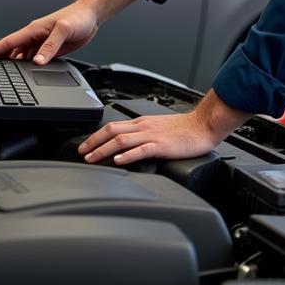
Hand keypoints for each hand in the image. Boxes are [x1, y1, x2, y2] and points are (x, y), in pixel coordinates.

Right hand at [0, 3, 98, 64]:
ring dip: (12, 65)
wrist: (91, 15)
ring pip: (22, 56)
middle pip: (11, 50)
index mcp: (34, 30)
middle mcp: (35, 36)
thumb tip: (38, 61)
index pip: (8, 42)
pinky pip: (34, 59)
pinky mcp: (50, 48)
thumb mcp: (64, 30)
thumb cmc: (78, 17)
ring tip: (1, 75)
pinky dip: (27, 66)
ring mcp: (42, 43)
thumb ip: (50, 45)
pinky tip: (25, 73)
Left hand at [79, 90, 251, 165]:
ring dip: (103, 149)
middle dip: (93, 142)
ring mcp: (152, 136)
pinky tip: (118, 161)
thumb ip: (144, 135)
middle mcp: (143, 127)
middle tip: (81, 152)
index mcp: (142, 123)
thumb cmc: (185, 129)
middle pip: (112, 131)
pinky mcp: (161, 145)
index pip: (113, 126)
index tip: (85, 145)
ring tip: (92, 158)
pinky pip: (140, 149)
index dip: (96, 136)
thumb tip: (129, 146)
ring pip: (121, 140)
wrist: (203, 125)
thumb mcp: (159, 128)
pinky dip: (127, 155)